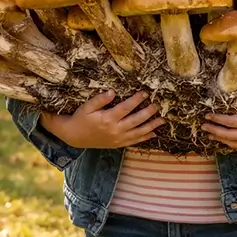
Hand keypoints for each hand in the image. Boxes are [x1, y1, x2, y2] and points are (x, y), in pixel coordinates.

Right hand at [40, 91, 164, 148]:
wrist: (75, 136)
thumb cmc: (81, 118)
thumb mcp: (87, 107)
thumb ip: (100, 99)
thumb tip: (112, 92)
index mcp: (108, 119)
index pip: (126, 108)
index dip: (136, 100)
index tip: (145, 93)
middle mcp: (115, 130)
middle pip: (136, 121)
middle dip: (148, 113)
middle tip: (157, 106)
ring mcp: (118, 138)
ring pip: (138, 133)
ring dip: (151, 126)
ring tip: (162, 120)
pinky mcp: (118, 144)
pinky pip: (134, 141)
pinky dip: (144, 138)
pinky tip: (153, 134)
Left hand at [201, 84, 236, 150]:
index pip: (232, 122)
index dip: (218, 120)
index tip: (208, 116)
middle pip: (230, 136)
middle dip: (215, 132)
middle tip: (204, 127)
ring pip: (235, 145)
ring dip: (222, 140)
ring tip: (211, 136)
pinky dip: (233, 146)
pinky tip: (226, 142)